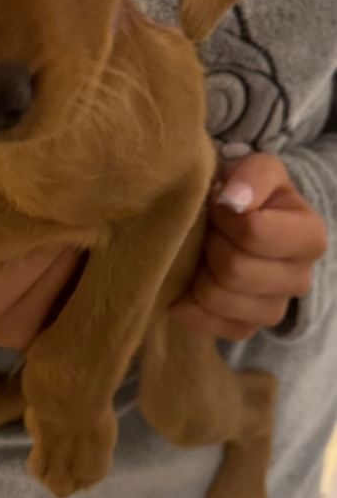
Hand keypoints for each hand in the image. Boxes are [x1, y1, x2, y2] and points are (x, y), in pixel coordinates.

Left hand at [171, 152, 327, 339]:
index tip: (218, 203)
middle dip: (210, 244)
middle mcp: (300, 280)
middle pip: (235, 270)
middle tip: (207, 229)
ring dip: (199, 271)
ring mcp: (273, 309)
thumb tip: (234, 201)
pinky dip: (189, 303)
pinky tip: (189, 280)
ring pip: (219, 299)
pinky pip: (210, 325)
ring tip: (202, 252)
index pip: (255, 233)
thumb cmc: (248, 192)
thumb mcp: (258, 168)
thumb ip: (252, 175)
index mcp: (309, 237)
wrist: (238, 221)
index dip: (226, 216)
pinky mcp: (245, 329)